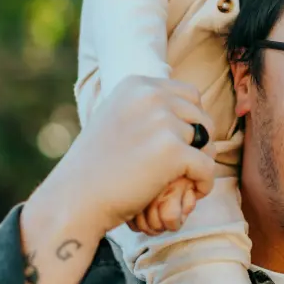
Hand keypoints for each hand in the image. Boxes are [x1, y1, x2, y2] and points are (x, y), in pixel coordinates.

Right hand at [51, 76, 215, 239]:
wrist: (75, 197)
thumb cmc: (95, 166)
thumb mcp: (116, 118)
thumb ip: (146, 108)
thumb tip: (186, 105)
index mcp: (137, 85)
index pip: (190, 95)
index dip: (191, 121)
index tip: (181, 144)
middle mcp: (151, 96)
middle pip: (201, 116)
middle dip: (199, 142)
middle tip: (187, 165)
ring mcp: (162, 122)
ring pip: (205, 142)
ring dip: (199, 163)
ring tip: (183, 180)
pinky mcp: (172, 151)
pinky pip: (207, 167)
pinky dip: (204, 183)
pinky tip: (192, 193)